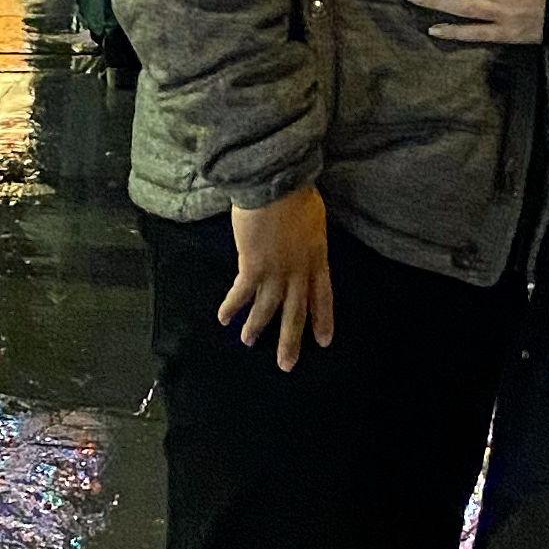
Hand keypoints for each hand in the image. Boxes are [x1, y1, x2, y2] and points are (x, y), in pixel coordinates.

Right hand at [221, 182, 334, 368]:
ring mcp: (276, 271)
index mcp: (318, 258)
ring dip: (257, 327)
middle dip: (291, 340)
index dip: (323, 319)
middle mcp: (299, 271)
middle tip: (286, 365)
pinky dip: (232, 307)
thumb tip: (302, 246)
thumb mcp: (314, 220)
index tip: (324, 341)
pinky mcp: (252, 266)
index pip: (323, 295)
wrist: (276, 183)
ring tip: (249, 342)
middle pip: (296, 312)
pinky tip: (224, 318)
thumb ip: (309, 239)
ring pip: (267, 308)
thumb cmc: (296, 193)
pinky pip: (242, 293)